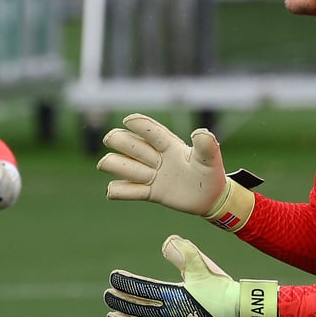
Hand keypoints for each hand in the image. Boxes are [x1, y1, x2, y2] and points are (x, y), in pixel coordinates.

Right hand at [97, 114, 255, 230]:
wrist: (210, 196)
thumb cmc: (210, 172)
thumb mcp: (211, 158)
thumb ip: (206, 145)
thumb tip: (200, 132)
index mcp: (170, 145)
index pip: (153, 133)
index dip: (141, 126)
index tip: (128, 119)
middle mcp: (156, 158)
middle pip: (132, 146)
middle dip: (120, 141)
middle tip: (110, 139)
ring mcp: (151, 175)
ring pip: (126, 167)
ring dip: (115, 164)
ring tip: (104, 164)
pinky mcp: (149, 193)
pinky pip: (129, 191)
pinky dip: (118, 191)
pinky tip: (111, 192)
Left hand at [104, 236, 276, 316]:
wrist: (235, 309)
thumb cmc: (218, 284)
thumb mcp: (202, 264)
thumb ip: (184, 252)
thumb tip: (167, 241)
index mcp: (174, 296)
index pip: (142, 289)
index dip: (125, 283)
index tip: (112, 276)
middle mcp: (171, 315)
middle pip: (137, 310)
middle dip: (120, 302)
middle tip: (107, 295)